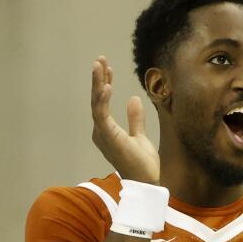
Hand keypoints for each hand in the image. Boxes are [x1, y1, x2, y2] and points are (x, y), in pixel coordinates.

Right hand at [90, 56, 159, 184]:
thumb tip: (134, 99)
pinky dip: (103, 100)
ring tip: (99, 66)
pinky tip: (107, 86)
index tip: (108, 68)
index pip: (103, 103)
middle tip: (100, 59)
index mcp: (107, 131)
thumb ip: (135, 119)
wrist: (146, 182)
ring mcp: (103, 135)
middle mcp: (101, 132)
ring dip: (98, 84)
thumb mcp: (140, 136)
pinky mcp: (108, 137)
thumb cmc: (142, 165)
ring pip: (96, 104)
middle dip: (98, 79)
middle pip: (97, 101)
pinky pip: (102, 115)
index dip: (104, 84)